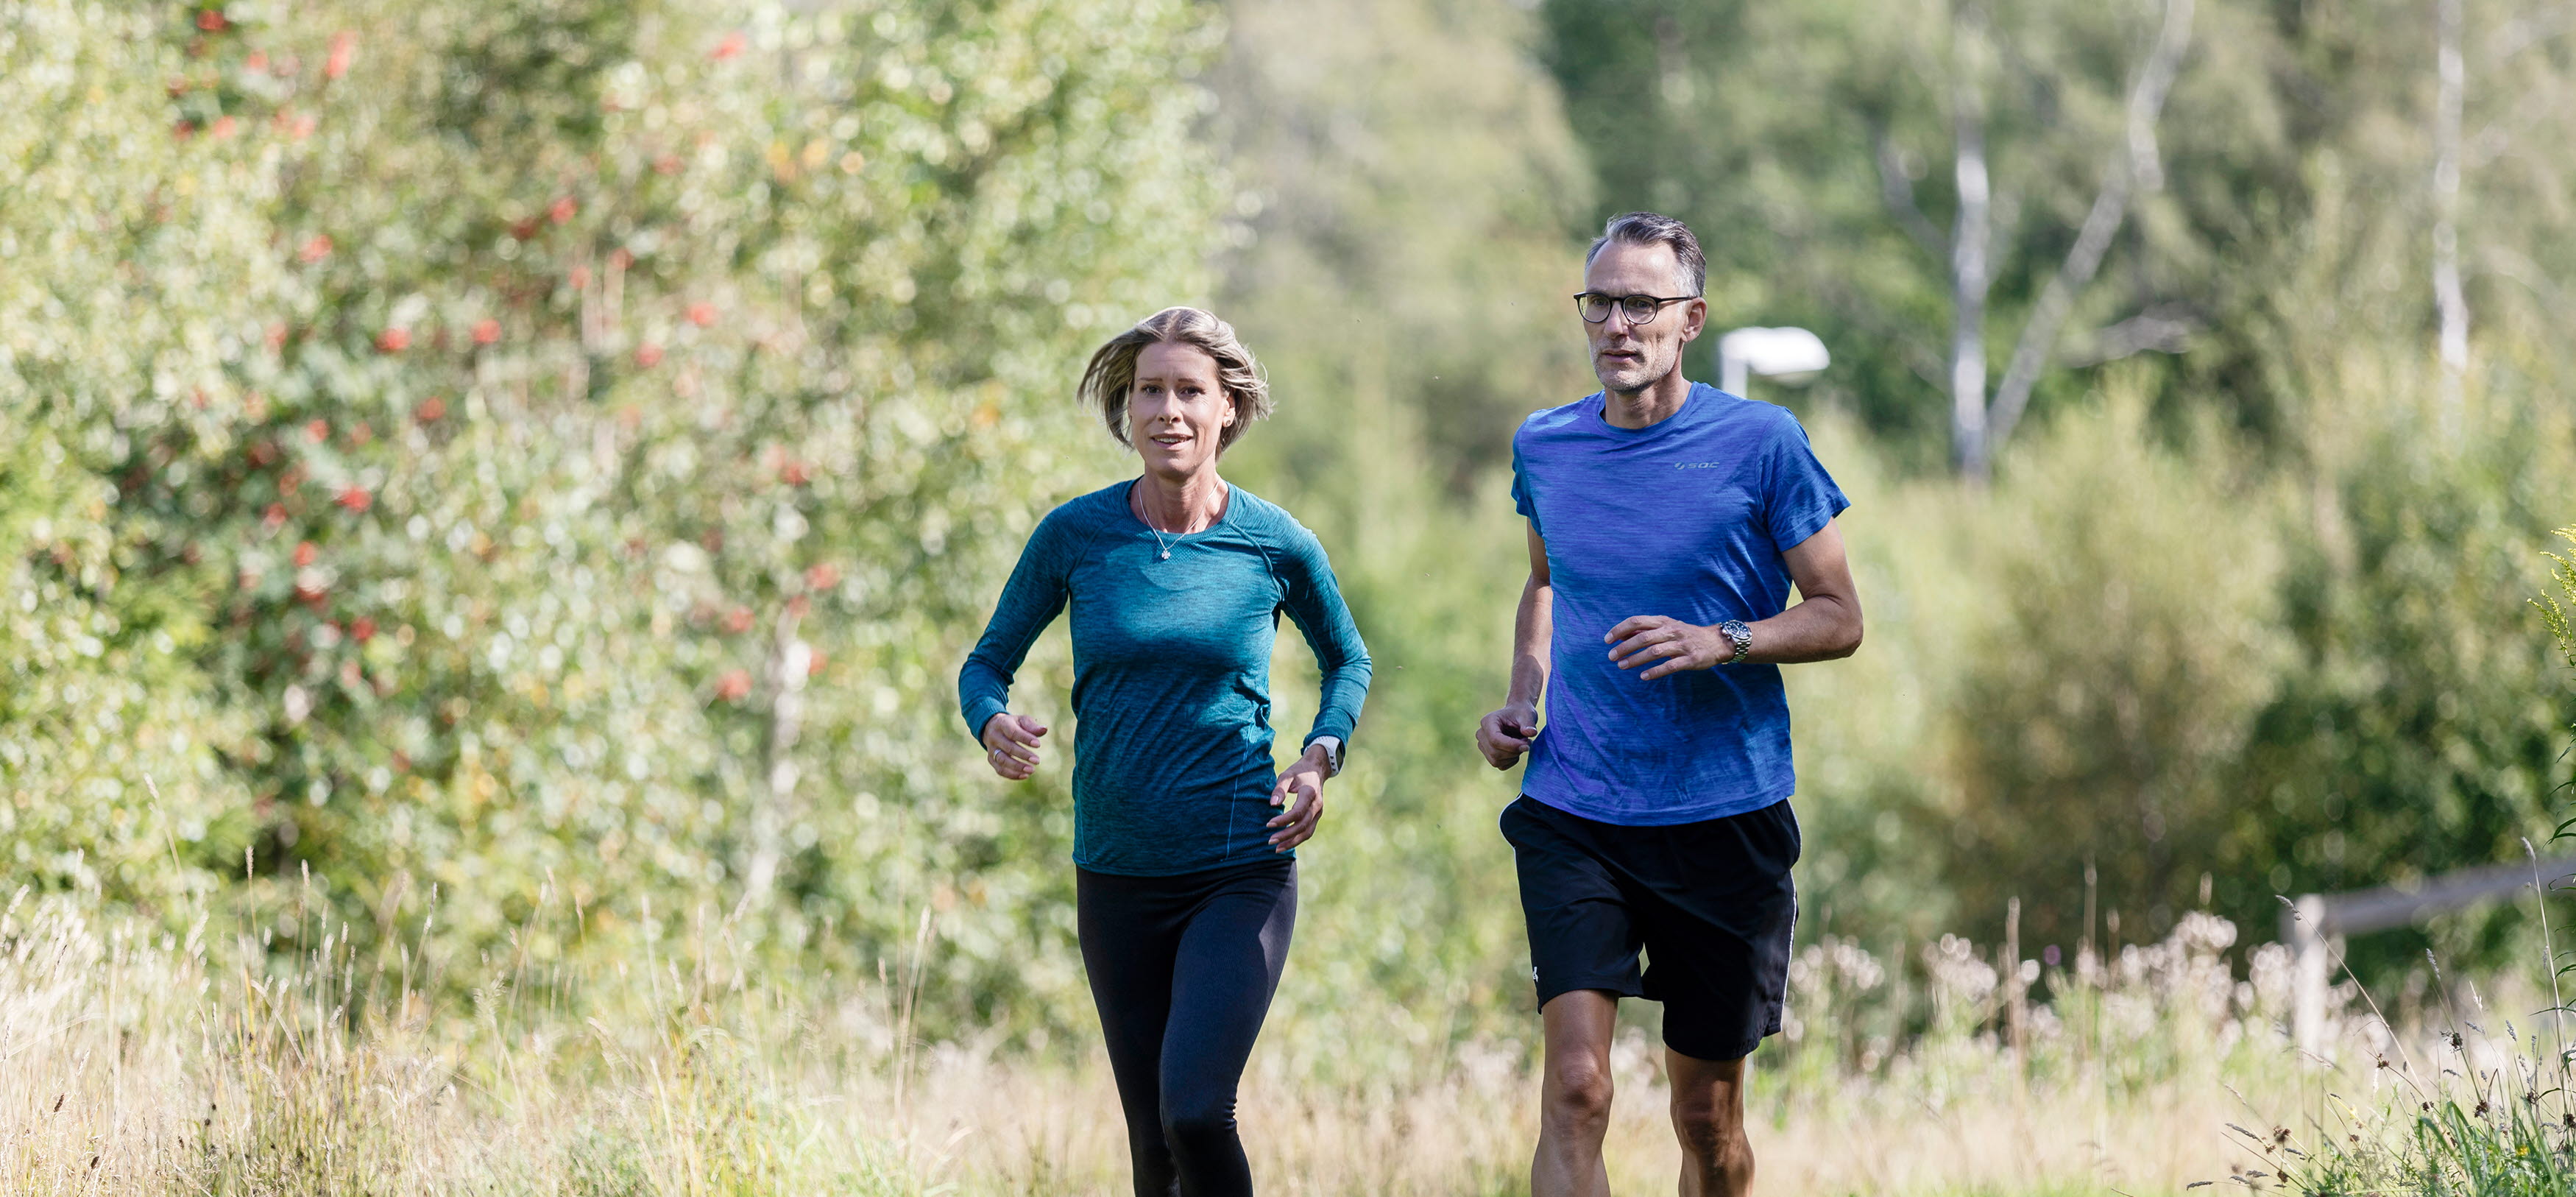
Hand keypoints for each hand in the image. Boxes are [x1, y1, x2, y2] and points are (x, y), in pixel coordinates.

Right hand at [980, 712, 1046, 780]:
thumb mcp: (1021, 720)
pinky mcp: (991, 760)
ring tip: (1032, 770)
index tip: (1038, 745)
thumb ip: (1032, 726)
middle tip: (1037, 761)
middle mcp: (995, 737)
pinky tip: (1025, 775)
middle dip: (1023, 755)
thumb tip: (1044, 729)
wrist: (991, 728)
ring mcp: (991, 749)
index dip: (1025, 739)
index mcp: (1002, 724)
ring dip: (1017, 767)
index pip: (1013, 732)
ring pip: (1002, 760)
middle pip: (1008, 747)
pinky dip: (1012, 774)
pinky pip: (1000, 770)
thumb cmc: (1012, 724)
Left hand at [1266, 744, 1329, 851]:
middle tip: (1270, 841)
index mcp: (1310, 793)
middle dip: (1286, 835)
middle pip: (1302, 825)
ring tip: (1277, 849)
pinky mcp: (1316, 816)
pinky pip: (1308, 831)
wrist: (1316, 770)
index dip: (1283, 820)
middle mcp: (1316, 805)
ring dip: (1292, 842)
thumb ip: (1279, 789)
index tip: (1269, 824)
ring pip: (1307, 832)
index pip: (1297, 812)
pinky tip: (1286, 844)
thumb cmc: (1298, 772)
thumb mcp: (1287, 775)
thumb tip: (1273, 805)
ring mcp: (1318, 812)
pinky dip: (1297, 839)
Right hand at [1476, 702, 1540, 769]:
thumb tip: (1531, 733)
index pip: (1495, 740)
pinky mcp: (1488, 755)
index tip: (1527, 745)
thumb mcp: (1527, 715)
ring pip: (1496, 761)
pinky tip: (1516, 750)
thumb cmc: (1521, 713)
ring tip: (1522, 744)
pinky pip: (1500, 765)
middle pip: (1495, 752)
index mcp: (1487, 721)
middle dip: (1514, 751)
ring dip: (1513, 756)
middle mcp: (1481, 734)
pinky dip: (1511, 761)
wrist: (1518, 716)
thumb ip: (1529, 724)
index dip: (1511, 746)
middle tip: (1527, 742)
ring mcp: (1483, 745)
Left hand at [1606, 615, 1733, 679]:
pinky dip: (1655, 671)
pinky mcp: (1690, 659)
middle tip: (1611, 656)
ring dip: (1636, 659)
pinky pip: (1670, 666)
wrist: (1716, 641)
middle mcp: (1671, 631)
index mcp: (1663, 621)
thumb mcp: (1666, 627)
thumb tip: (1621, 635)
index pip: (1637, 621)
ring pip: (1655, 651)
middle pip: (1643, 637)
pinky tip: (1643, 676)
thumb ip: (1645, 630)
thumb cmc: (1685, 634)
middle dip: (1625, 647)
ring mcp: (1682, 645)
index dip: (1620, 629)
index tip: (1607, 640)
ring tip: (1622, 666)